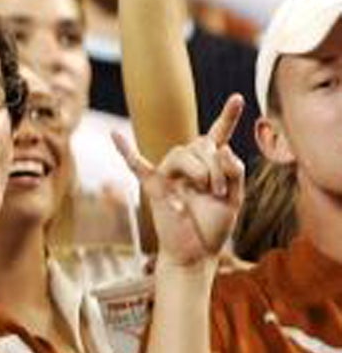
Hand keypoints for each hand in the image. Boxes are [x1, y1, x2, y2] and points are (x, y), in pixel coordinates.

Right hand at [116, 97, 243, 268]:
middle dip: (218, 166)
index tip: (238, 97)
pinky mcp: (153, 186)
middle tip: (219, 191)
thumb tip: (223, 148)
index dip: (228, 116)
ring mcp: (168, 173)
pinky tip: (114, 135)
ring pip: (184, 153)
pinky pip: (136, 164)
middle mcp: (186, 164)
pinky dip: (125, 150)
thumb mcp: (234, 198)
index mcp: (207, 165)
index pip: (217, 135)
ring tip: (208, 192)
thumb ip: (234, 172)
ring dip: (203, 171)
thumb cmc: (213, 227)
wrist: (197, 254)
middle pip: (202, 144)